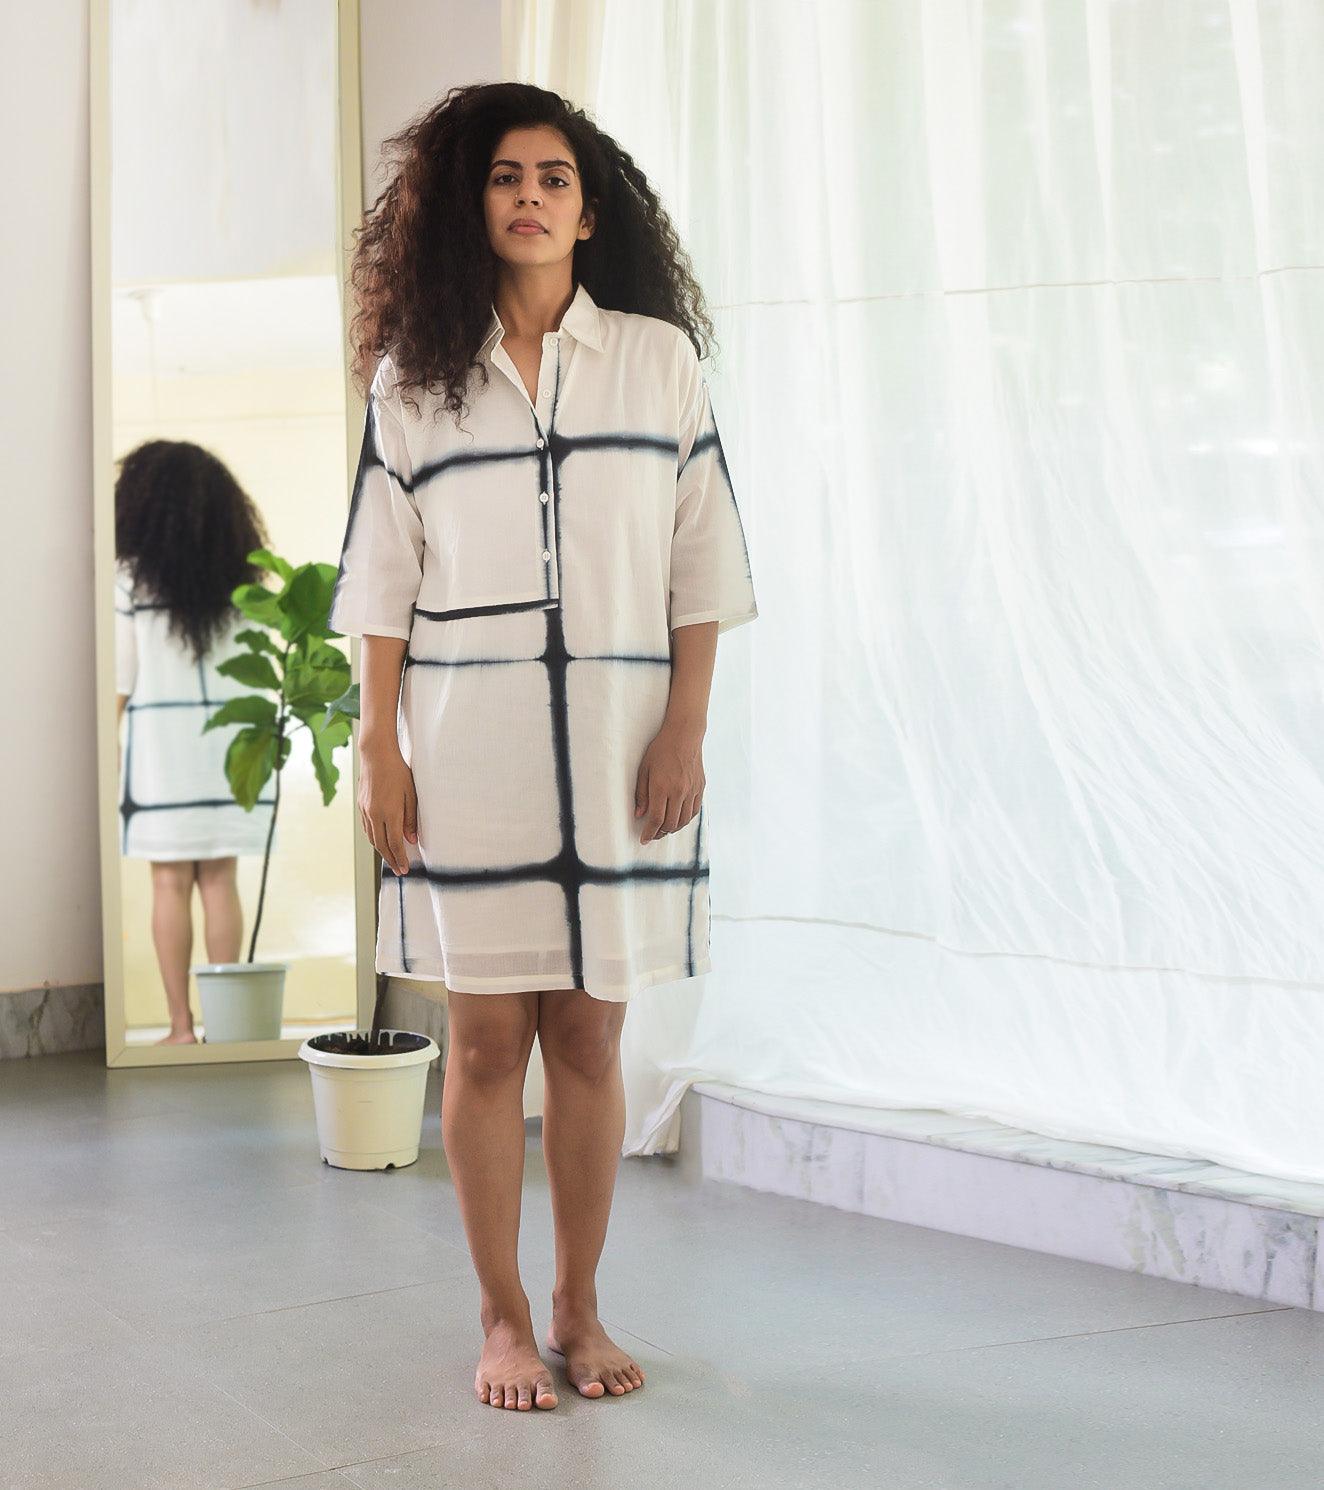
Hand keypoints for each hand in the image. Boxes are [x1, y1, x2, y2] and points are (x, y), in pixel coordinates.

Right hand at [358, 738, 417, 874]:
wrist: (376, 756)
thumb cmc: (398, 772)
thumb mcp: (411, 794)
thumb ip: (411, 818)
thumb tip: (411, 839)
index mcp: (389, 813)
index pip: (394, 843)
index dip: (399, 858)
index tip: (404, 869)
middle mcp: (374, 815)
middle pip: (382, 845)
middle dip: (391, 859)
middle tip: (398, 870)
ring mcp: (365, 811)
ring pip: (372, 838)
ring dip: (382, 850)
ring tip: (391, 859)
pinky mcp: (361, 806)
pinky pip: (367, 828)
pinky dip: (374, 838)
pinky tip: (380, 841)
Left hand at [634, 722, 704, 843]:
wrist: (684, 735)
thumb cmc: (660, 750)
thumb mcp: (644, 769)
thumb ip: (641, 794)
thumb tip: (639, 814)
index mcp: (662, 787)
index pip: (656, 819)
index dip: (649, 832)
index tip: (644, 839)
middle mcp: (679, 792)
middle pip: (670, 824)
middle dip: (660, 833)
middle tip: (652, 835)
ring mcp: (692, 791)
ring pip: (684, 820)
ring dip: (673, 828)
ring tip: (664, 829)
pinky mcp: (700, 788)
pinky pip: (694, 811)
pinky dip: (685, 819)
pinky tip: (678, 819)